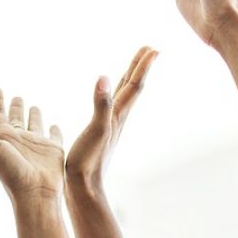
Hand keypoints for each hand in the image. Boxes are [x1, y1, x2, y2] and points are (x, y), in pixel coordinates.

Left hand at [0, 89, 64, 203]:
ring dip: (33, 114)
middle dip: (13, 105)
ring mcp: (36, 143)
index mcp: (2, 137)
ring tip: (32, 105)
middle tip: (14, 95)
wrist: (35, 193)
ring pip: (34, 123)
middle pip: (15, 117)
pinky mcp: (53, 148)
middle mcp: (18, 138)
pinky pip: (54, 135)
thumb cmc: (10, 172)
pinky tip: (54, 125)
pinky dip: (54, 129)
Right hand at [66, 47, 156, 197]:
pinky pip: (109, 106)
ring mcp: (109, 125)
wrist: (84, 188)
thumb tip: (103, 78)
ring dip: (129, 79)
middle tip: (149, 49)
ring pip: (122, 96)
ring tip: (133, 67)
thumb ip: (100, 105)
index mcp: (118, 115)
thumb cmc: (89, 161)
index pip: (133, 85)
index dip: (142, 66)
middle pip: (131, 87)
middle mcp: (117, 118)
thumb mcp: (95, 130)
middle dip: (140, 67)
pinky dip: (111, 94)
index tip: (153, 49)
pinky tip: (106, 97)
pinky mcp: (99, 132)